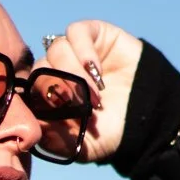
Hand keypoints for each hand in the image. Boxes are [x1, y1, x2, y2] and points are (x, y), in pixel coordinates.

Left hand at [37, 21, 143, 164]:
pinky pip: (76, 32)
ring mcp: (74, 51)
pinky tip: (96, 71)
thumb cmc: (111, 132)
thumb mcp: (80, 147)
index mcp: (49, 95)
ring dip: (73, 73)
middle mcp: (58, 70)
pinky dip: (82, 51)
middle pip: (41, 67)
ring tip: (94, 95)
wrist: (149, 116)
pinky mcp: (93, 34)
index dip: (40, 99)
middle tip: (79, 105)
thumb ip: (54, 141)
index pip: (30, 88)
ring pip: (56, 50)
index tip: (58, 114)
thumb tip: (32, 128)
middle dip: (58, 87)